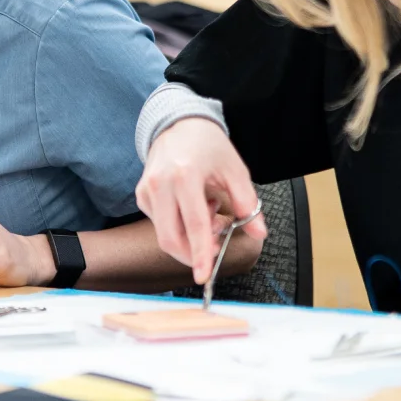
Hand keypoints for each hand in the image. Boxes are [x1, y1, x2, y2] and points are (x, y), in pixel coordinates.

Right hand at [135, 119, 264, 280]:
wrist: (180, 124)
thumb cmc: (208, 145)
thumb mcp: (235, 170)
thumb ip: (247, 203)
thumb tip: (259, 232)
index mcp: (185, 176)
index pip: (193, 226)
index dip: (200, 255)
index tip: (204, 276)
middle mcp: (161, 185)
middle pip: (171, 239)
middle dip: (193, 253)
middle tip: (215, 242)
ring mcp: (147, 190)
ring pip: (165, 235)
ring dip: (189, 237)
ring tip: (208, 211)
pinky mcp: (141, 195)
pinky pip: (160, 224)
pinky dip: (179, 227)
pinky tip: (193, 206)